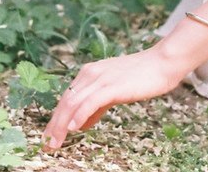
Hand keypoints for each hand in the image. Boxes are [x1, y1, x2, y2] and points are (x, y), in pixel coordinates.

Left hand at [42, 46, 183, 150]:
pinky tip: (75, 129)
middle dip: (54, 125)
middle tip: (47, 145)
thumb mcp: (113, 90)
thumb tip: (81, 124)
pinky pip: (91, 101)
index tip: (48, 137)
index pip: (66, 98)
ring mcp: (101, 78)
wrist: (161, 63)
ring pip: (74, 103)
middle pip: (65, 102)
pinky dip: (80, 114)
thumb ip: (96, 105)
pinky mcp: (113, 85)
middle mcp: (91, 73)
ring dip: (62, 125)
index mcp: (90, 72)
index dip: (55, 119)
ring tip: (55, 143)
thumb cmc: (141, 77)